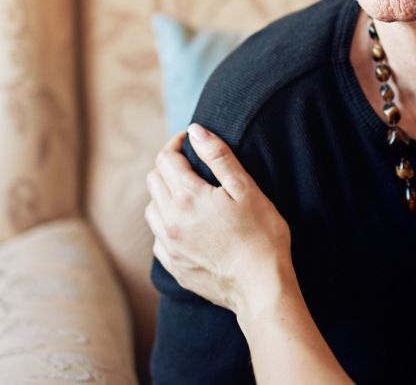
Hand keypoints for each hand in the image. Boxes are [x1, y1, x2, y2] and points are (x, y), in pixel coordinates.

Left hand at [145, 124, 292, 317]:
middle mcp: (169, 220)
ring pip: (151, 208)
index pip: (166, 158)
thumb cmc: (262, 234)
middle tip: (192, 162)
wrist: (261, 286)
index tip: (190, 139)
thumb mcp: (246, 189)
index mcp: (188, 197)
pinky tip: (187, 224)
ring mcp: (168, 246)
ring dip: (164, 193)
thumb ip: (218, 156)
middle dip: (169, 165)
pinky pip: (157, 236)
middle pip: (154, 180)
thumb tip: (195, 131)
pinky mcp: (173, 266)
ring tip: (190, 192)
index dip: (177, 143)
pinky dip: (166, 222)